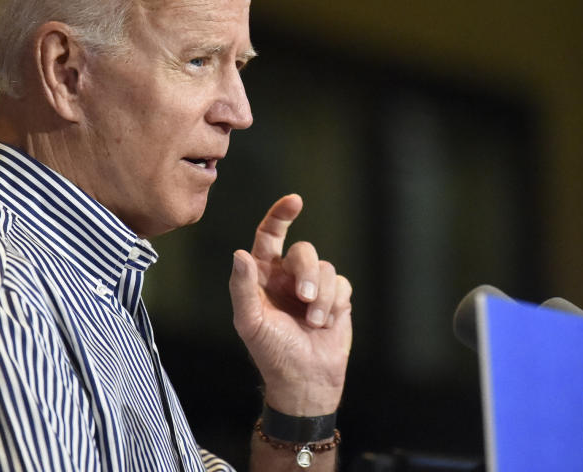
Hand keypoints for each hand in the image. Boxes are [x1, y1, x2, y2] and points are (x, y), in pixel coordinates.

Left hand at [229, 194, 351, 415]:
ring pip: (326, 267)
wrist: (304, 381)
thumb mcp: (250, 322)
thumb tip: (240, 253)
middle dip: (307, 273)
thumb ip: (242, 287)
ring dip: (322, 297)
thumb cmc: (271, 354)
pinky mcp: (337, 299)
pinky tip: (326, 323)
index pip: (270, 236)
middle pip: (304, 251)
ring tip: (314, 322)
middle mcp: (288, 277)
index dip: (280, 215)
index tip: (295, 202)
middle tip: (305, 299)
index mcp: (263, 276)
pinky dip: (335, 304)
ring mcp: (314, 287)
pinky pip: (342, 284)